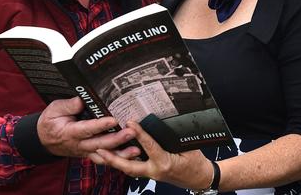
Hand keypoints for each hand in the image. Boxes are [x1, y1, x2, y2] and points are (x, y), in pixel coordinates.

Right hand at [37, 97, 131, 156]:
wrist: (44, 139)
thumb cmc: (51, 122)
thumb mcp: (54, 109)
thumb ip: (69, 105)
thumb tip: (83, 100)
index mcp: (70, 132)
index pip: (87, 129)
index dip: (100, 125)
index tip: (113, 120)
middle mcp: (79, 145)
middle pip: (100, 144)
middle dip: (117, 139)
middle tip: (132, 132)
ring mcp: (85, 151)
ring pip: (104, 156)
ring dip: (121, 154)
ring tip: (136, 149)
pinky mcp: (90, 153)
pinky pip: (104, 159)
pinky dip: (118, 159)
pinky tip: (131, 155)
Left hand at [92, 120, 213, 189]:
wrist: (200, 178)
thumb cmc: (196, 163)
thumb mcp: (188, 146)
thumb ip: (173, 137)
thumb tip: (160, 124)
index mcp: (165, 162)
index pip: (148, 146)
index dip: (139, 133)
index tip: (130, 122)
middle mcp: (155, 171)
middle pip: (129, 166)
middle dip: (113, 158)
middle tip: (100, 149)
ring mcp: (152, 174)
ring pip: (129, 169)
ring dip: (115, 161)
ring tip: (102, 151)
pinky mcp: (151, 174)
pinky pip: (135, 168)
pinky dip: (124, 162)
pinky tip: (117, 155)